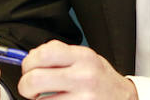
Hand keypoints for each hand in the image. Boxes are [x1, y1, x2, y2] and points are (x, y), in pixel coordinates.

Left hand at [18, 40, 137, 99]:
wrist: (124, 99)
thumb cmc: (101, 80)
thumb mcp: (87, 59)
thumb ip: (60, 54)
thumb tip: (30, 57)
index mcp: (83, 57)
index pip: (44, 54)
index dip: (29, 62)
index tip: (29, 68)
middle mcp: (83, 77)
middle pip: (35, 79)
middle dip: (25, 85)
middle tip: (29, 87)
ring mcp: (83, 99)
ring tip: (47, 97)